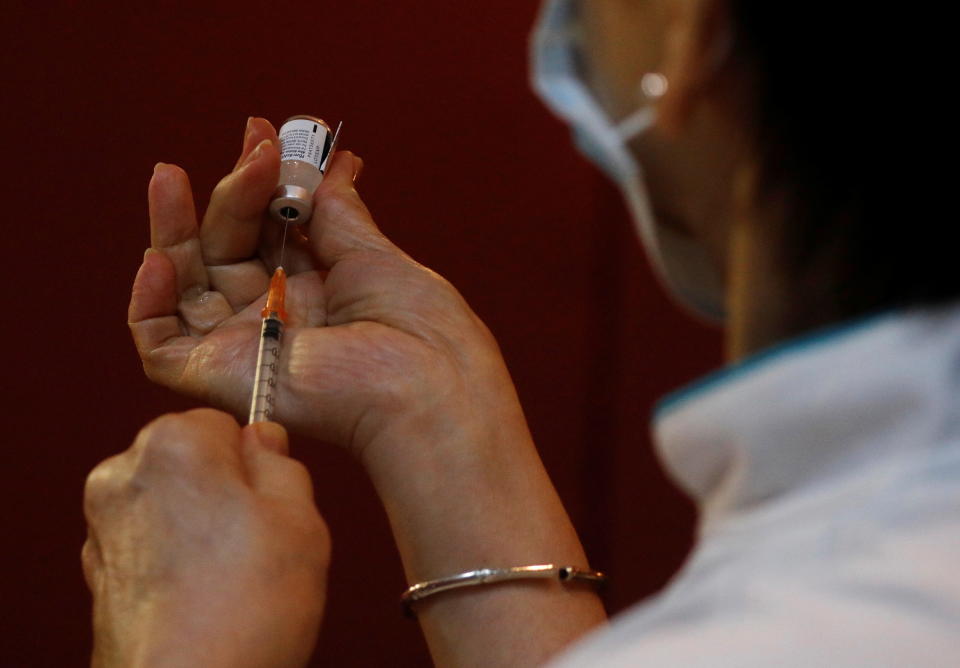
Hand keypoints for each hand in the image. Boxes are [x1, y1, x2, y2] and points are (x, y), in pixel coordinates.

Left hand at [82, 409, 328, 667]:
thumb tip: (264, 440)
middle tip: (261, 538)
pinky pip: (150, 543)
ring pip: (171, 502)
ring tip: (235, 574)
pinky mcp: (98, 573)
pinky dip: (175, 558)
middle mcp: (125, 474)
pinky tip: (206, 593)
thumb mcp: (301, 518)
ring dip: (200, 526)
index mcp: (174, 444)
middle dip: (225, 490)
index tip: (272, 497)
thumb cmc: (245, 610)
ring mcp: (104, 526)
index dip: (255, 461)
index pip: (223, 423)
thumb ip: (282, 464)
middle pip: (191, 460)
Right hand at [129, 117, 515, 462]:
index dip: (260, 185)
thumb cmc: (420, 327)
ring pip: (185, 287)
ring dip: (172, 229)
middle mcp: (277, 319)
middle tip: (254, 149)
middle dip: (233, 195)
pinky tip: (160, 258)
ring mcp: (245, 348)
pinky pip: (159, 344)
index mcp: (318, 293)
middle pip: (227, 249)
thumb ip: (337, 213)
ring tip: (169, 176)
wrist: (426, 385)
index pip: (268, 232)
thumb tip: (336, 163)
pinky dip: (149, 301)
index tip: (264, 135)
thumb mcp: (375, 255)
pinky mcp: (217, 378)